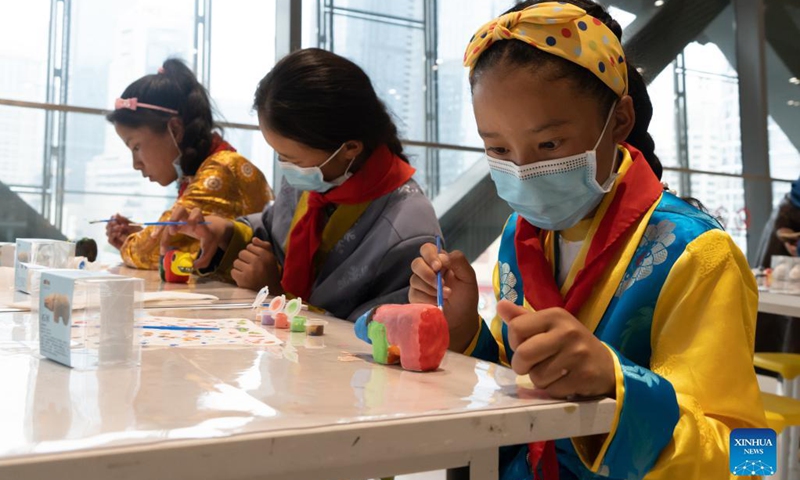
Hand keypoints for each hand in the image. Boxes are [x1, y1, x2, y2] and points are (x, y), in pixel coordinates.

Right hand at [106, 214, 141, 249]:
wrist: (145, 242)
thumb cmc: (140, 233)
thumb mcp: (133, 225)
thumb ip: (124, 220)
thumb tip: (116, 213)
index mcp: (120, 226)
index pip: (112, 221)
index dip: (111, 219)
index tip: (113, 217)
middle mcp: (117, 232)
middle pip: (108, 227)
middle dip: (110, 224)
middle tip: (116, 223)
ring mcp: (116, 238)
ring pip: (107, 233)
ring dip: (112, 229)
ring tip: (120, 228)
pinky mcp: (117, 245)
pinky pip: (110, 240)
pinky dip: (112, 235)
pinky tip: (118, 233)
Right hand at [157, 206, 232, 268]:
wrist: (212, 228)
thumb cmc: (210, 239)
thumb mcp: (210, 250)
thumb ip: (203, 261)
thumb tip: (191, 267)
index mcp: (202, 224)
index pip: (198, 215)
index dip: (194, 219)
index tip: (191, 228)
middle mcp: (191, 218)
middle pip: (181, 209)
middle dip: (175, 218)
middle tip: (173, 232)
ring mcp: (182, 219)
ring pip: (170, 216)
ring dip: (163, 225)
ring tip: (156, 236)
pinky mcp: (177, 222)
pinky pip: (166, 222)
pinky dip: (159, 228)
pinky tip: (154, 236)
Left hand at [231, 237, 281, 292]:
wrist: (270, 293)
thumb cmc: (270, 274)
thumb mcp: (271, 259)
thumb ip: (265, 246)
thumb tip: (254, 238)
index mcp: (266, 256)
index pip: (250, 246)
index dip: (251, 252)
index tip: (255, 259)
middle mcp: (258, 262)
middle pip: (242, 253)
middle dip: (244, 259)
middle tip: (250, 266)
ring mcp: (249, 271)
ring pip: (236, 262)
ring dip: (240, 267)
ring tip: (246, 272)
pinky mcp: (242, 279)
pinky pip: (233, 271)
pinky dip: (237, 275)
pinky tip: (244, 278)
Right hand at [409, 243, 478, 350]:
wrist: (462, 319)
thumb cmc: (465, 296)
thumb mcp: (468, 277)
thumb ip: (458, 261)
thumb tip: (442, 256)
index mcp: (439, 261)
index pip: (427, 249)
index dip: (430, 255)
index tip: (439, 266)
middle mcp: (427, 270)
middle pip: (416, 263)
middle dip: (428, 274)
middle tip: (441, 284)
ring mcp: (419, 284)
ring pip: (414, 280)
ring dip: (432, 289)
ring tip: (446, 296)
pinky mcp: (415, 297)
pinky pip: (414, 294)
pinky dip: (427, 299)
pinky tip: (437, 303)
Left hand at [498, 300, 615, 398]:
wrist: (606, 366)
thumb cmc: (570, 344)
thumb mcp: (549, 326)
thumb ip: (523, 318)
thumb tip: (500, 305)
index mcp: (556, 315)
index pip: (516, 328)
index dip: (514, 342)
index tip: (525, 345)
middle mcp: (568, 332)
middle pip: (523, 354)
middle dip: (521, 365)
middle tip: (531, 366)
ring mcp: (578, 354)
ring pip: (536, 376)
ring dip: (539, 379)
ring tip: (552, 372)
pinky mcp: (584, 376)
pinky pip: (552, 390)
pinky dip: (553, 390)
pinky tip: (564, 381)